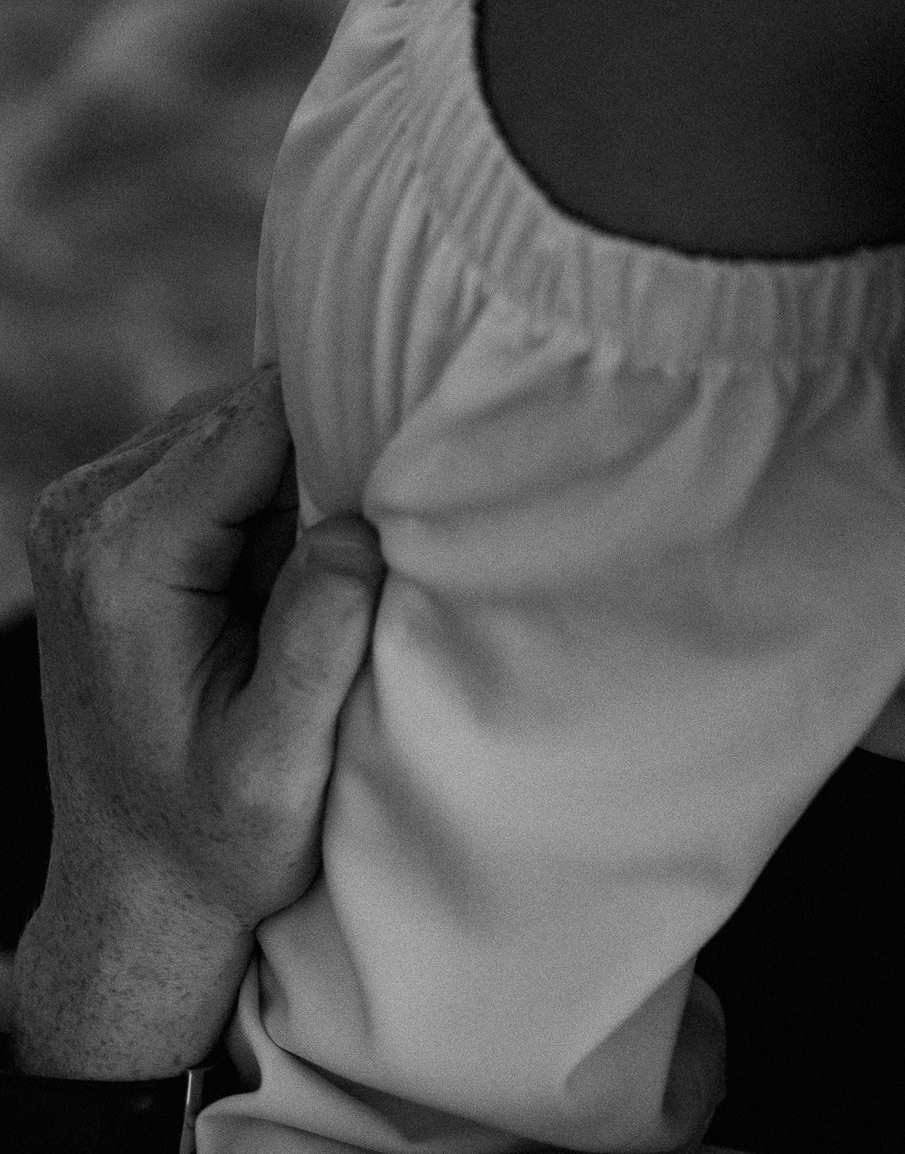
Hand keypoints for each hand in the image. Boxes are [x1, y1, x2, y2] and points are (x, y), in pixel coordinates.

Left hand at [11, 366, 382, 1077]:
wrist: (136, 893)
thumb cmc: (215, 844)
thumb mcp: (276, 767)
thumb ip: (314, 641)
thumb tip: (355, 528)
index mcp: (124, 555)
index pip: (260, 418)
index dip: (351, 425)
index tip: (417, 471)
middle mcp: (87, 511)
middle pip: (249, 410)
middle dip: (328, 455)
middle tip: (385, 535)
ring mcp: (90, 508)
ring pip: (237, 425)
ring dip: (300, 478)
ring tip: (333, 568)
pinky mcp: (111, 518)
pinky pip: (219, 457)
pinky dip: (272, 495)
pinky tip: (292, 571)